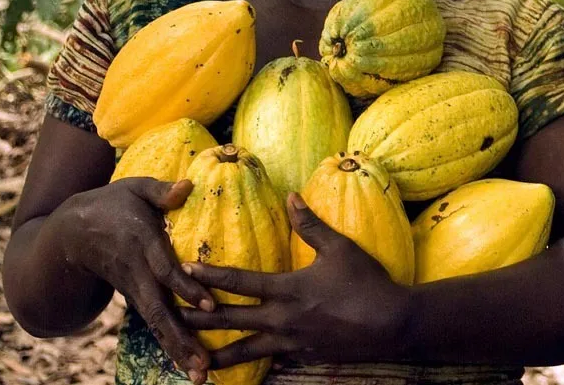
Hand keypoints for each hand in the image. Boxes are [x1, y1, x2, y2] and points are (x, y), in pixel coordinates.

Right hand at [53, 177, 213, 383]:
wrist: (69, 233)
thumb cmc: (111, 203)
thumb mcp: (133, 188)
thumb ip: (161, 190)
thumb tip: (188, 186)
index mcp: (141, 244)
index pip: (165, 270)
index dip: (186, 287)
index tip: (208, 305)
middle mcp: (138, 273)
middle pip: (160, 310)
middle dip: (182, 338)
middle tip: (203, 364)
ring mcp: (135, 289)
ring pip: (157, 324)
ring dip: (178, 350)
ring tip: (200, 375)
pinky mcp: (136, 297)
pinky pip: (154, 324)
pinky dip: (170, 344)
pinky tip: (189, 365)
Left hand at [178, 193, 410, 368]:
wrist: (393, 325)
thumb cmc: (367, 282)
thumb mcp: (340, 248)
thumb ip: (311, 224)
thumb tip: (290, 196)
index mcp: (288, 289)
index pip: (239, 281)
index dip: (210, 275)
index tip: (184, 270)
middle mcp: (283, 319)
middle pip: (231, 319)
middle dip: (198, 318)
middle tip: (170, 316)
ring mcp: (292, 342)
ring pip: (246, 351)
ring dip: (217, 355)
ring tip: (194, 361)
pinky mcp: (304, 357)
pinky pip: (271, 361)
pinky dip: (252, 365)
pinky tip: (242, 368)